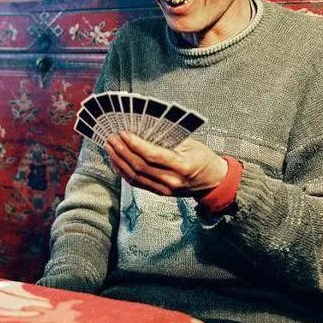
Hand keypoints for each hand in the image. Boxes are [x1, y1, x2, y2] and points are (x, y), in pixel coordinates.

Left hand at [105, 131, 227, 196]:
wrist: (213, 181)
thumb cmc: (203, 158)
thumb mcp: (190, 144)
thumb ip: (168, 139)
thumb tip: (142, 129)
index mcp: (182, 166)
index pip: (152, 155)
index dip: (135, 144)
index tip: (123, 133)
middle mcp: (171, 180)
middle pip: (140, 166)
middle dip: (122, 151)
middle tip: (111, 137)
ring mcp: (164, 189)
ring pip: (135, 176)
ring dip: (119, 161)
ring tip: (109, 147)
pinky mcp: (159, 193)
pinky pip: (137, 183)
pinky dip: (124, 172)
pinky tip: (116, 161)